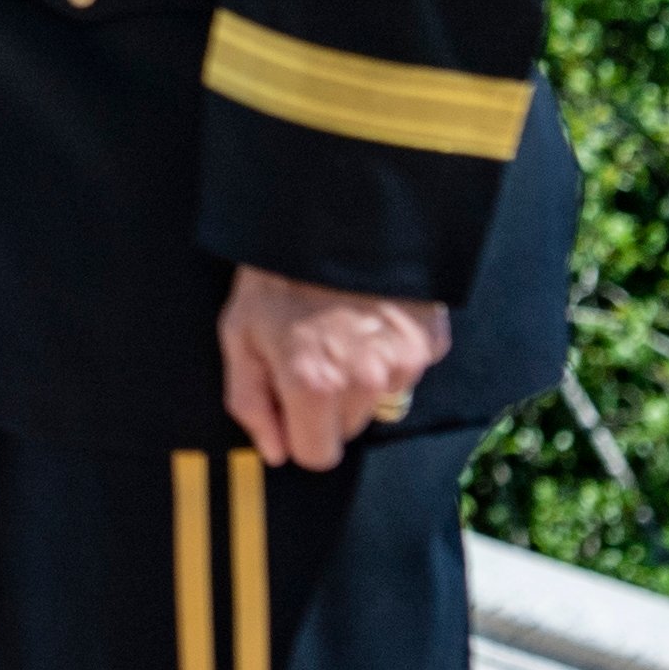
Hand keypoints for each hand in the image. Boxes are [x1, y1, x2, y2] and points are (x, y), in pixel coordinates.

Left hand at [217, 265, 454, 468]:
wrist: (332, 214)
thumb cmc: (277, 274)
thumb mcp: (239, 332)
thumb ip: (250, 400)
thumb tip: (275, 452)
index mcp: (312, 383)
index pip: (318, 455)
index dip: (300, 429)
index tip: (292, 398)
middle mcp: (364, 380)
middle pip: (349, 428)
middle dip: (329, 401)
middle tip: (313, 348)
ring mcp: (402, 362)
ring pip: (379, 401)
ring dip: (361, 377)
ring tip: (340, 326)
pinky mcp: (429, 342)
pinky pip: (407, 371)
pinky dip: (389, 353)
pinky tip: (368, 316)